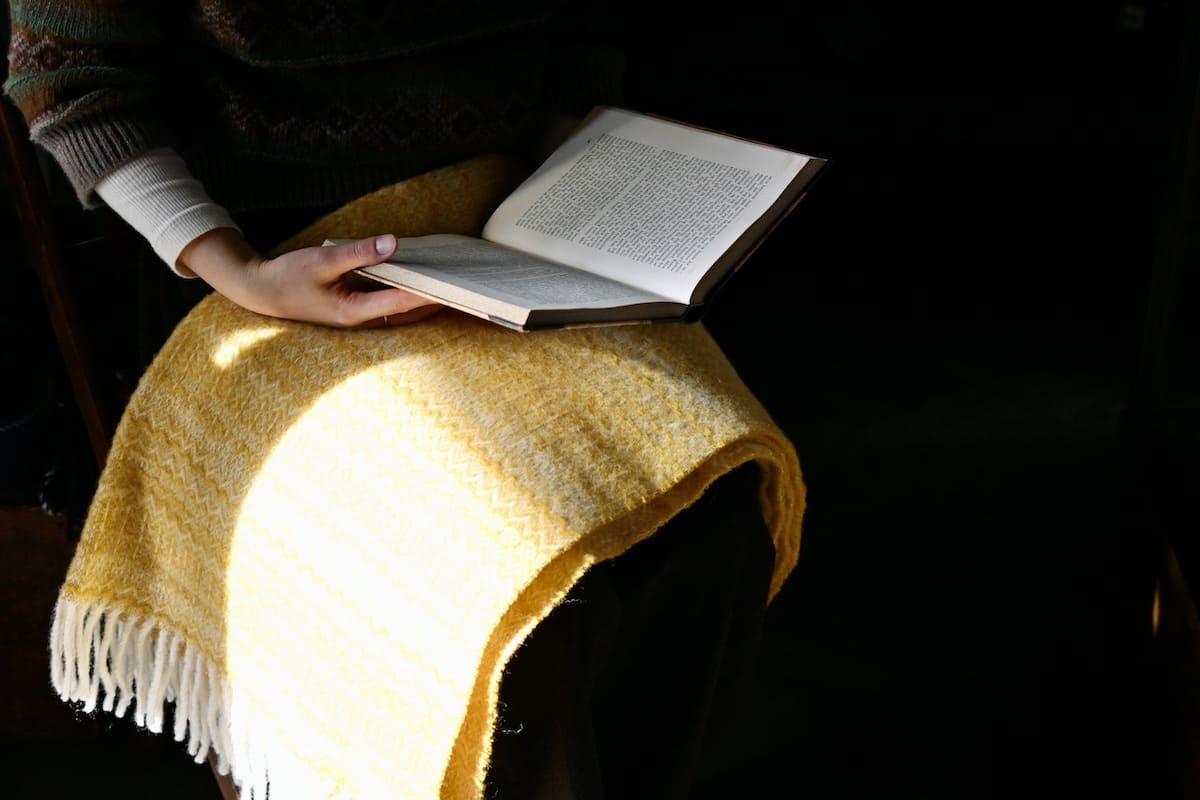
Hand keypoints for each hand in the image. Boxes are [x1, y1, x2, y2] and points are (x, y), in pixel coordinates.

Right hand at [177, 228, 442, 327]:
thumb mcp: (321, 260)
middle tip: (465, 285)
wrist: (261, 291)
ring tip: (452, 281)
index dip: (430, 293)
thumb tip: (392, 243)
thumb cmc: (288, 277)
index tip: (455, 285)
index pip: (402, 303)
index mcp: (354, 311)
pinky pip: (391, 301)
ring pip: (402, 309)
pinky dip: (408, 291)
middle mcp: (362, 318)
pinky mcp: (357, 307)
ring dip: (425, 296)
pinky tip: (421, 277)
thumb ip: (357, 253)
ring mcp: (360, 314)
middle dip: (436, 298)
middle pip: (409, 311)